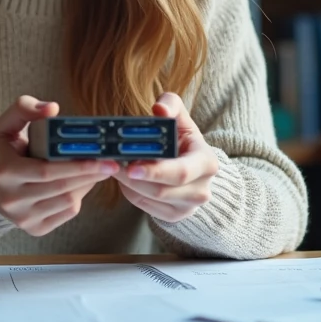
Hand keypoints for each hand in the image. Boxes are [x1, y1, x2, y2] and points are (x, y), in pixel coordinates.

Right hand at [0, 95, 118, 236]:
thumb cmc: (2, 152)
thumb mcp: (5, 125)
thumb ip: (25, 108)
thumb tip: (53, 108)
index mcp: (5, 171)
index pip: (46, 171)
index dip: (77, 165)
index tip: (102, 157)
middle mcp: (12, 199)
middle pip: (61, 187)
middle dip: (90, 175)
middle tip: (112, 163)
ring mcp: (23, 218)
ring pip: (67, 202)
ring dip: (88, 185)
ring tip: (100, 170)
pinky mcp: (35, 229)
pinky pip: (66, 214)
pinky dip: (79, 197)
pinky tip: (84, 184)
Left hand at [114, 93, 219, 222]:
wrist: (194, 166)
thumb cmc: (183, 139)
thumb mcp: (181, 118)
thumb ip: (171, 105)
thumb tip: (159, 110)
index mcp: (207, 163)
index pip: (180, 173)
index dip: (154, 171)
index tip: (130, 166)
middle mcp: (202, 190)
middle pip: (161, 190)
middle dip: (133, 178)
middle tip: (113, 164)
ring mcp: (189, 206)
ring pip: (150, 199)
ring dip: (129, 184)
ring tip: (117, 166)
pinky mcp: (175, 216)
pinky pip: (145, 207)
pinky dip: (131, 192)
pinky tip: (127, 177)